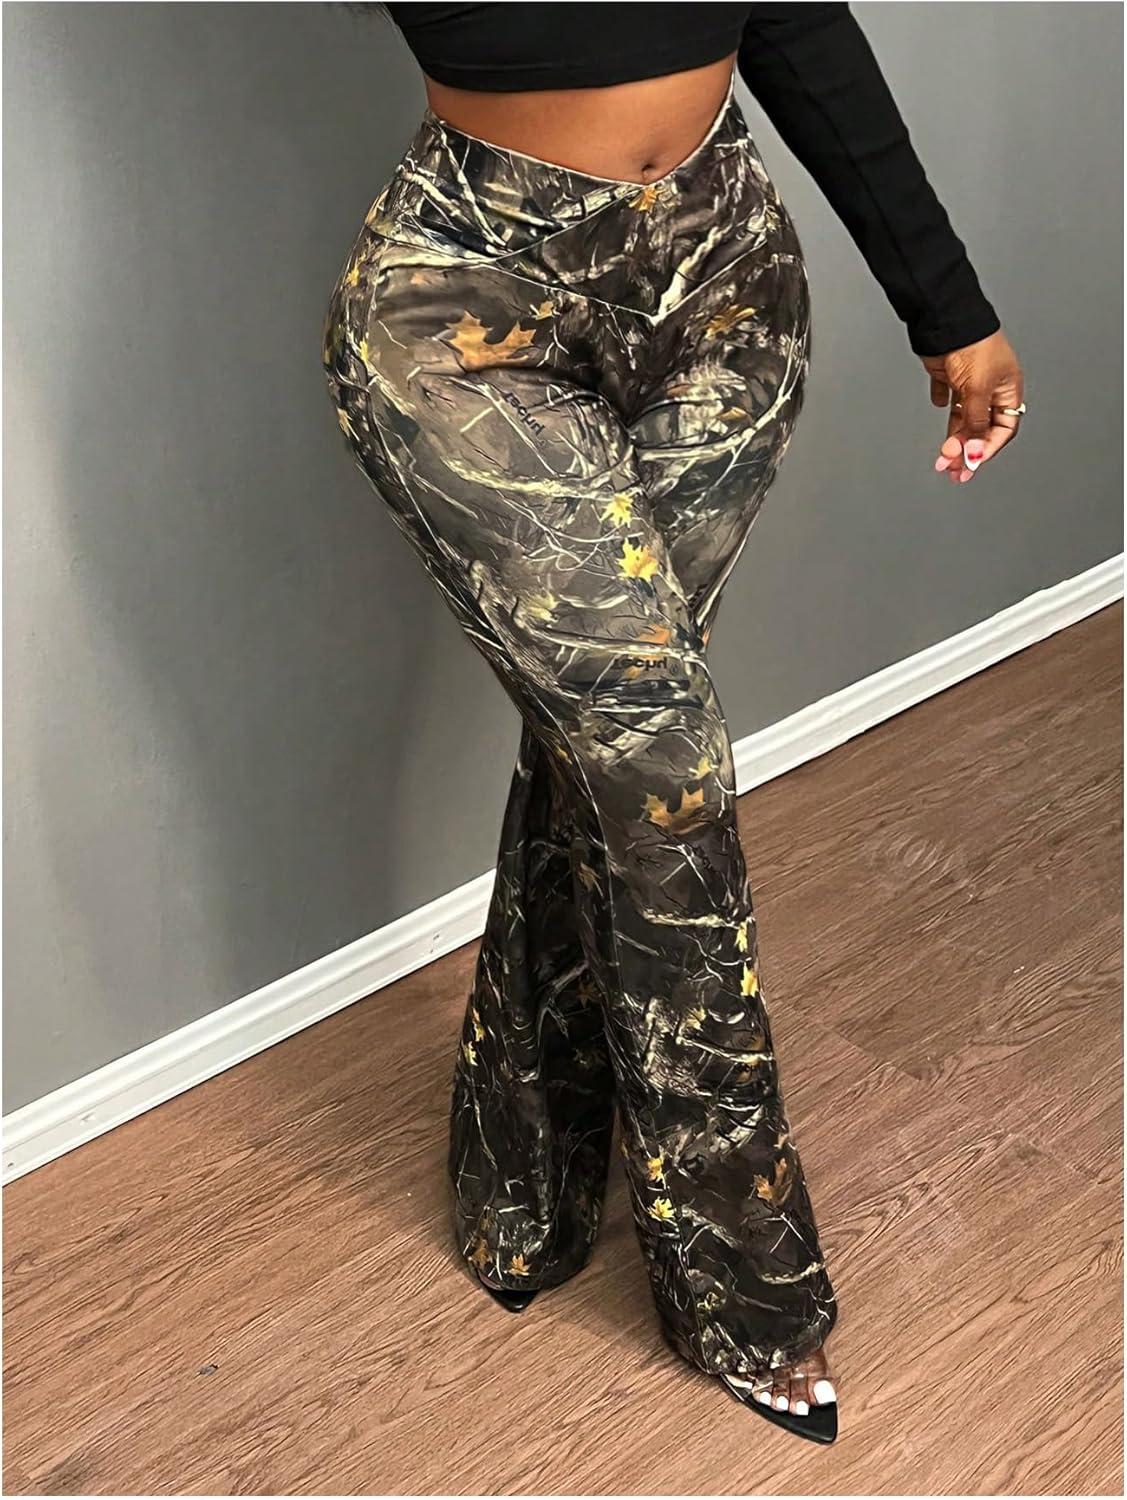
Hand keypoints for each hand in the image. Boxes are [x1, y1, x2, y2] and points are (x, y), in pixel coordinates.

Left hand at [921, 328, 1024, 483]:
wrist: (947, 318)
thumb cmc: (974, 344)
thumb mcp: (978, 390)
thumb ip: (976, 423)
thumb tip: (976, 453)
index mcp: (1007, 390)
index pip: (1002, 429)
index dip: (987, 449)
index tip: (971, 464)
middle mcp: (990, 388)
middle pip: (981, 429)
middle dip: (967, 451)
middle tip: (952, 470)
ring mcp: (970, 382)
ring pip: (963, 418)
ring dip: (953, 438)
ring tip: (941, 458)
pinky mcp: (949, 375)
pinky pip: (946, 395)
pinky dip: (941, 402)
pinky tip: (938, 403)